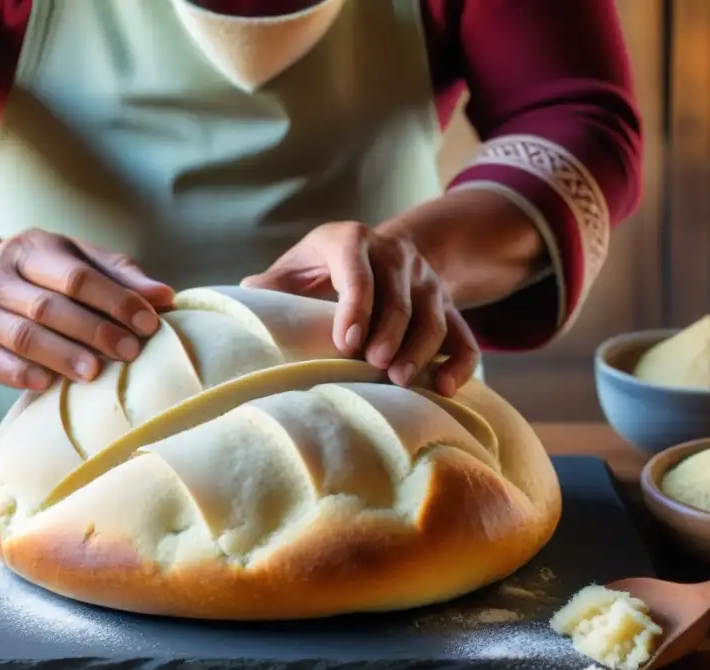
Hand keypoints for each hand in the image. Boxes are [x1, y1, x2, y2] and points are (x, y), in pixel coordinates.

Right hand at [0, 228, 174, 390]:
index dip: (115, 299)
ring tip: (96, 373)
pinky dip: (24, 374)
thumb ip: (122, 278)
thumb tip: (166, 296)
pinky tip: (50, 384)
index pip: (76, 275)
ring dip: (63, 355)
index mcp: (29, 248)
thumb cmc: (45, 279)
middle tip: (130, 352)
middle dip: (94, 331)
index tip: (149, 322)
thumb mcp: (79, 264)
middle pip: (49, 306)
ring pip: (23, 336)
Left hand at [241, 221, 479, 395]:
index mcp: (352, 241)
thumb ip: (273, 283)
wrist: (383, 250)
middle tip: (375, 365)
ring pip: (433, 316)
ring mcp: (426, 281)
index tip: (346, 342)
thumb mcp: (298, 264)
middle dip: (389, 333)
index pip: (358, 270)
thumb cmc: (326, 267)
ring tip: (402, 381)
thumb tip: (247, 296)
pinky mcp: (447, 305)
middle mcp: (396, 255)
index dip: (355, 306)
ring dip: (420, 350)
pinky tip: (444, 388)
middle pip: (400, 297)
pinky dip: (459, 362)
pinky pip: (462, 334)